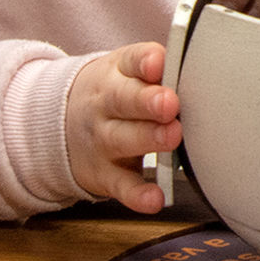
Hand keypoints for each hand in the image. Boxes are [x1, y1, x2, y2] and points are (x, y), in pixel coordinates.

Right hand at [67, 42, 176, 214]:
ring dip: (148, 139)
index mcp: (116, 73)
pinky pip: (122, 186)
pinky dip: (138, 194)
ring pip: (122, 140)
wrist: (58, 125)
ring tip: (172, 137)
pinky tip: (155, 198)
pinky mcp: (105, 175)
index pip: (130, 62)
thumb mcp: (125, 72)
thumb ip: (158, 72)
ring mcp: (102, 141)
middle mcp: (105, 105)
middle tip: (170, 103)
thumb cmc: (115, 95)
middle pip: (123, 100)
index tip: (159, 62)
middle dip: (147, 101)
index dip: (145, 62)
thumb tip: (202, 70)